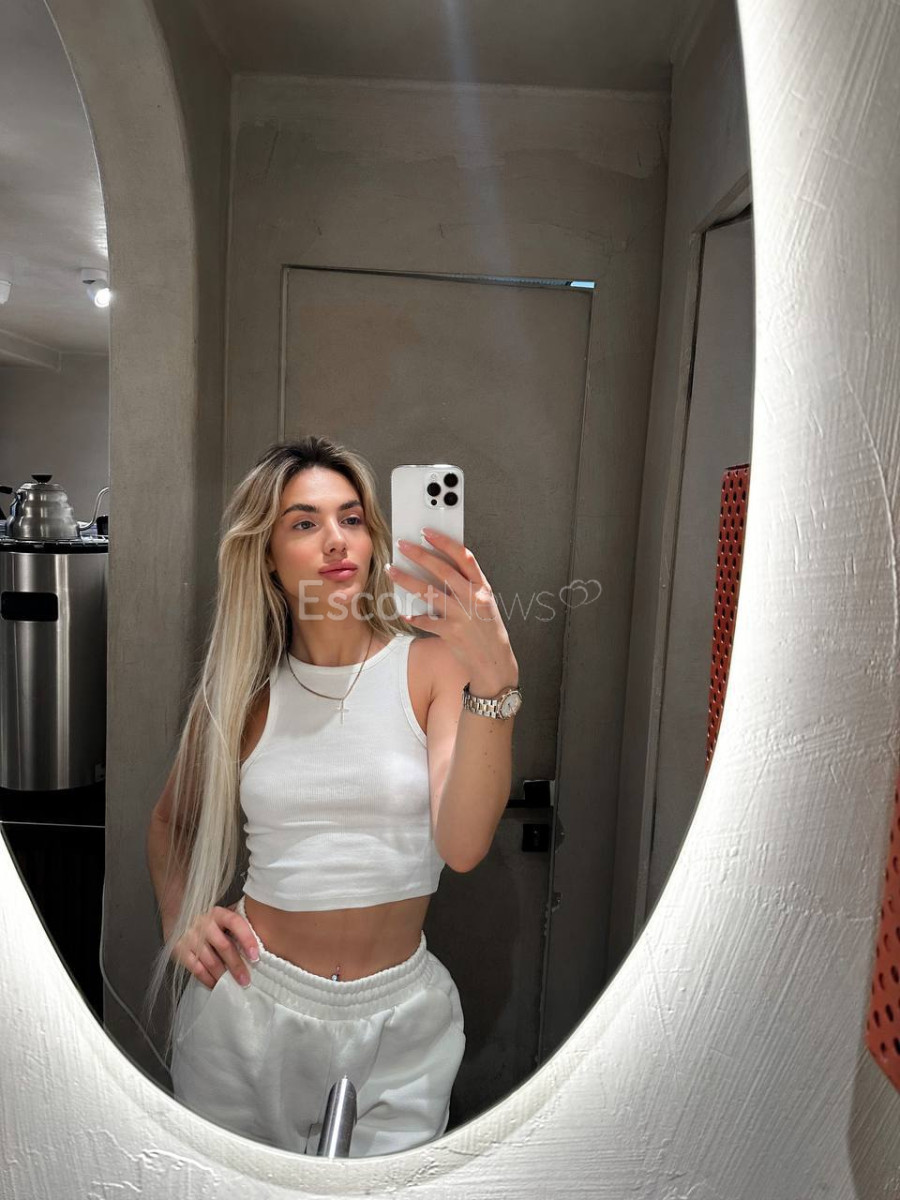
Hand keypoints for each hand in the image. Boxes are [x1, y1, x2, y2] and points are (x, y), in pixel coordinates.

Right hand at [170, 903, 259, 989]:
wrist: (178, 914)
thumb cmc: (208, 919)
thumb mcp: (222, 915)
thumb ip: (237, 922)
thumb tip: (263, 934)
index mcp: (218, 913)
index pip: (235, 923)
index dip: (247, 939)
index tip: (255, 955)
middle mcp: (204, 923)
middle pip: (224, 946)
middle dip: (237, 965)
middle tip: (246, 980)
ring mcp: (191, 937)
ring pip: (210, 961)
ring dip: (223, 975)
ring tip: (234, 985)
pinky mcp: (180, 950)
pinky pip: (196, 969)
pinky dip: (207, 979)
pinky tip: (216, 984)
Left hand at [388, 528, 517, 691]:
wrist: (494, 661)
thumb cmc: (487, 629)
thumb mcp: (485, 602)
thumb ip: (467, 585)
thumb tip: (438, 567)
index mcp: (482, 587)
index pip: (463, 557)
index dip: (444, 542)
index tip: (427, 532)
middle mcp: (473, 599)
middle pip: (442, 570)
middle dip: (419, 555)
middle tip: (402, 546)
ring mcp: (462, 616)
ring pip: (429, 592)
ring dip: (406, 580)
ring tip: (391, 570)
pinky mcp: (451, 633)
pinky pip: (426, 621)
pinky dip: (414, 617)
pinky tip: (403, 613)